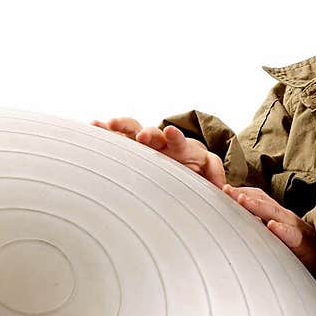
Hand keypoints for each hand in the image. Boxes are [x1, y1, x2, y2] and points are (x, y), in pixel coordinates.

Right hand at [92, 118, 225, 189]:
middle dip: (149, 134)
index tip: (170, 133)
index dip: (176, 137)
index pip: (181, 142)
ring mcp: (146, 144)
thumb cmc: (195, 177)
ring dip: (122, 127)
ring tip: (106, 125)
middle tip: (142, 136)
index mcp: (184, 152)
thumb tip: (223, 190)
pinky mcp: (130, 147)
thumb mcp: (207, 180)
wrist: (181, 172)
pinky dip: (104, 132)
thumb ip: (214, 181)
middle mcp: (164, 144)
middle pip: (156, 135)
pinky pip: (117, 138)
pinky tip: (92, 125)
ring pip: (134, 130)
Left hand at [222, 184, 315, 274]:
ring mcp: (293, 226)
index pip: (257, 197)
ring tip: (242, 200)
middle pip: (262, 200)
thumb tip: (233, 223)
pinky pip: (291, 234)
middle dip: (243, 194)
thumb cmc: (294, 246)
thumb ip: (257, 226)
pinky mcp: (302, 242)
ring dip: (257, 206)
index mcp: (275, 213)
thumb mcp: (272, 234)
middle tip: (225, 190)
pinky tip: (272, 226)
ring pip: (274, 213)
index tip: (221, 189)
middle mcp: (284, 216)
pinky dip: (281, 229)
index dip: (240, 192)